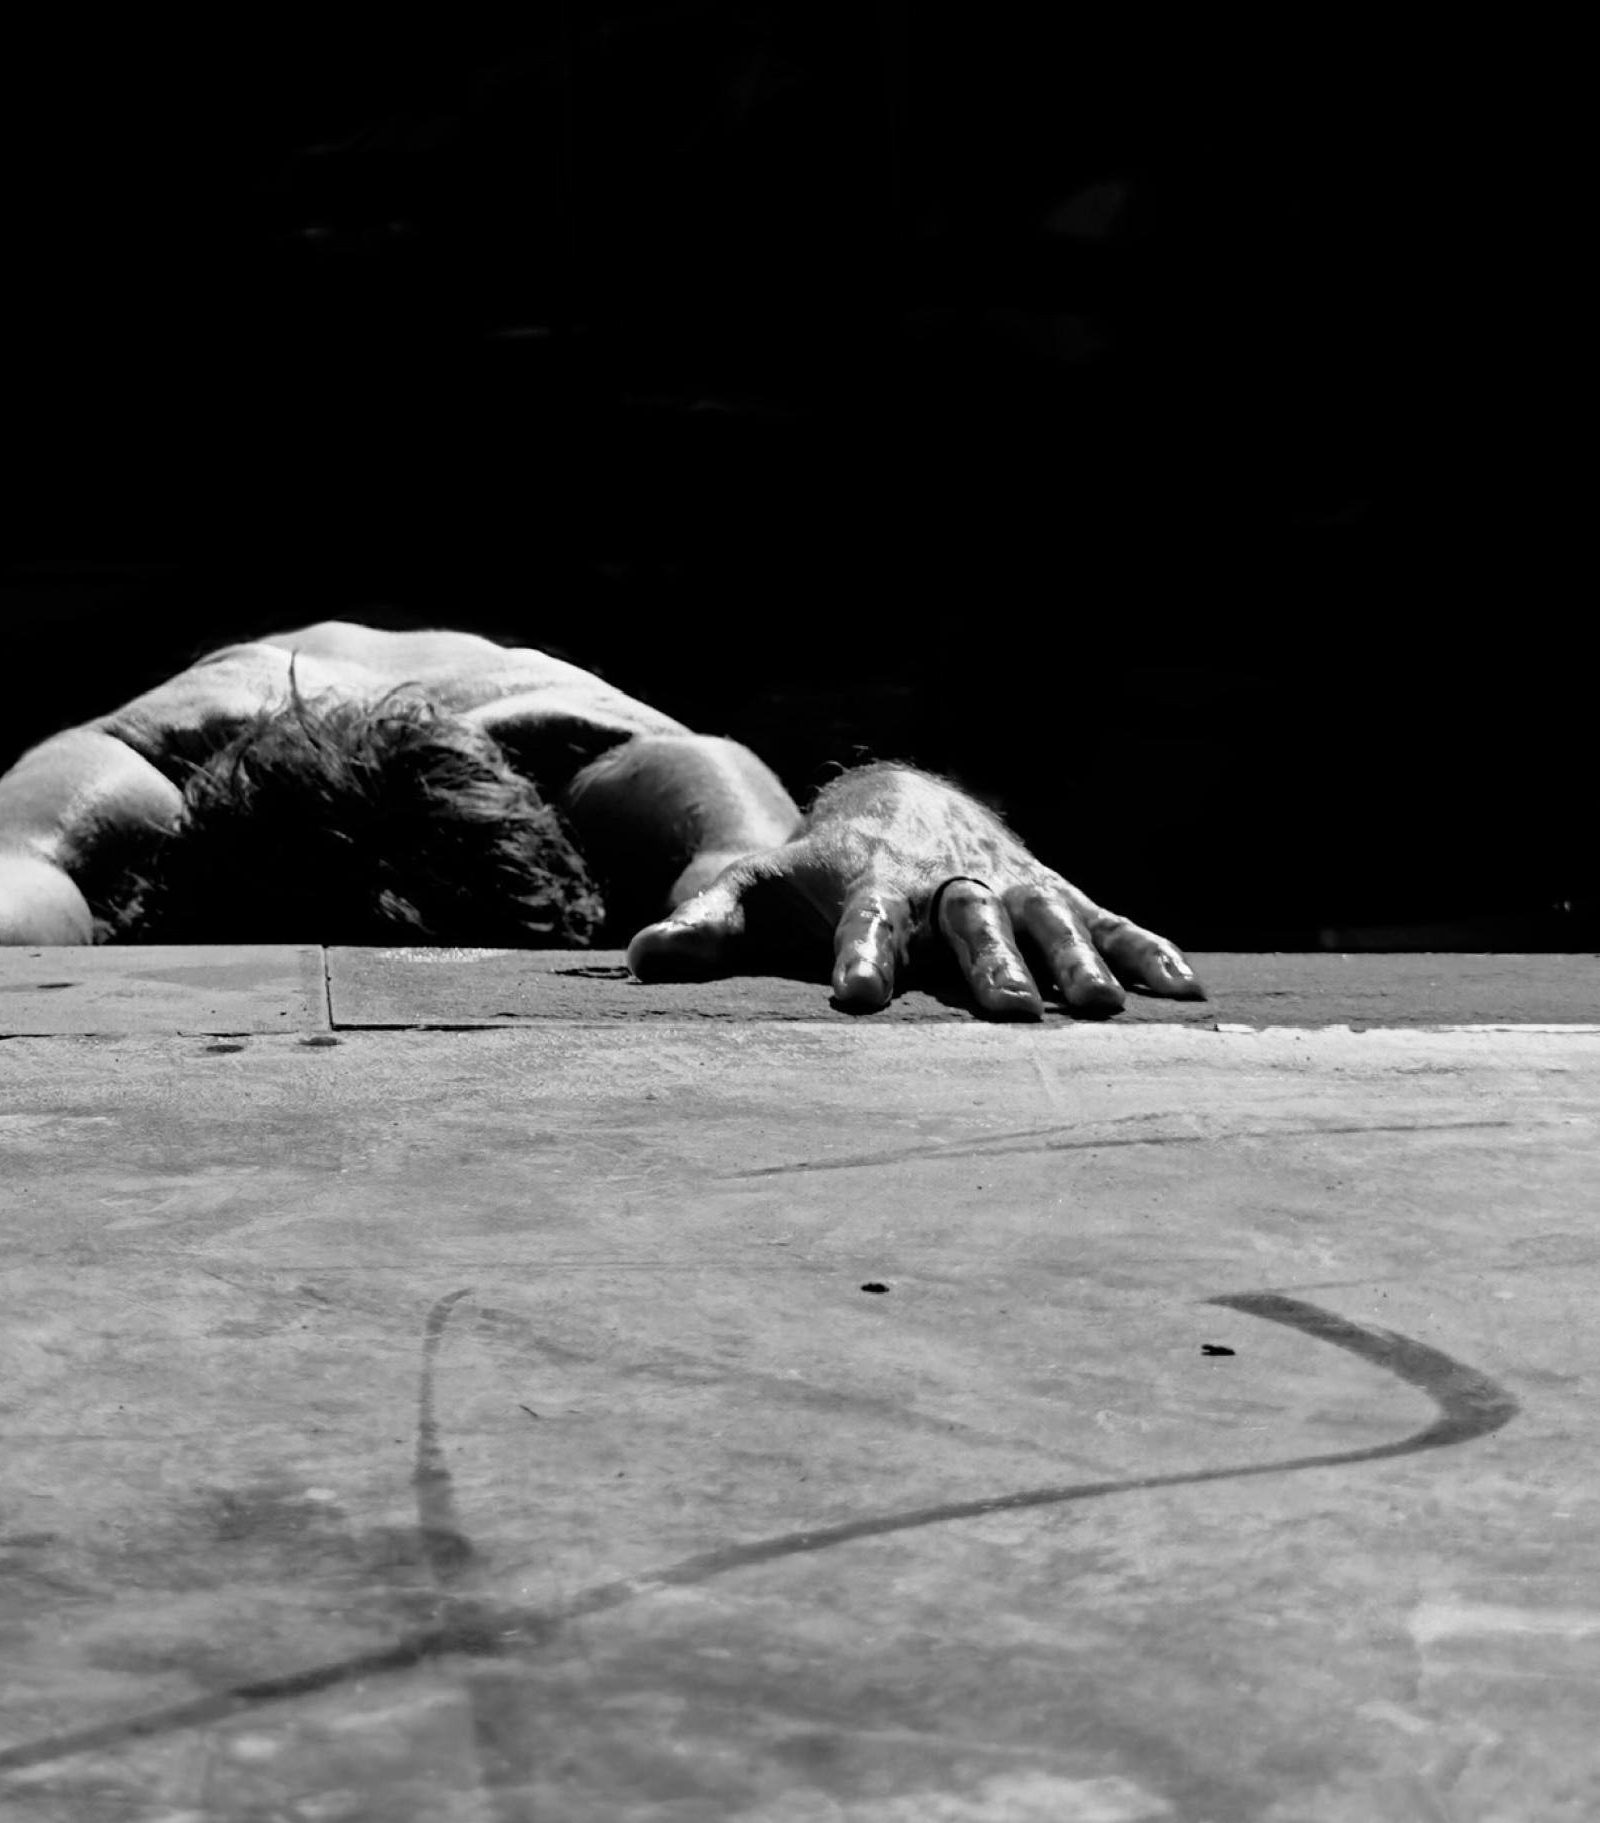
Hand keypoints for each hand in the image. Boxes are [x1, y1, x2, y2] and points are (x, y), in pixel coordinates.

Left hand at [624, 763, 1202, 1017]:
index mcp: (866, 888)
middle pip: (967, 925)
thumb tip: (640, 960)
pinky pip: (1102, 918)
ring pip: (1044, 919)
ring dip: (1073, 963)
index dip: (861, 956)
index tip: (857, 998)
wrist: (892, 805)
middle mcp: (941, 885)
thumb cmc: (810, 873)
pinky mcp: (1051, 890)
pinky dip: (1141, 949)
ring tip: (1101, 1014)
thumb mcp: (752, 894)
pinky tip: (1183, 994)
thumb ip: (703, 930)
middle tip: (1013, 1017)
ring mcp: (1004, 883)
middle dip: (990, 966)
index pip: (860, 923)